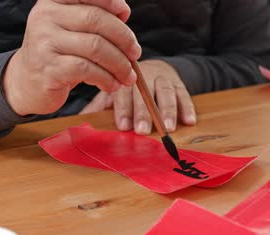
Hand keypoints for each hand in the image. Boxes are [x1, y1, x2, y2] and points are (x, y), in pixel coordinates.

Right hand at [2, 0, 140, 115]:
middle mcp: (45, 17)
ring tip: (128, 76)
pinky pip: (87, 70)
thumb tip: (124, 12)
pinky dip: (106, 78)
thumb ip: (94, 16)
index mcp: (52, 2)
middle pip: (95, 20)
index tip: (125, 13)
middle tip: (135, 53)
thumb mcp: (71, 28)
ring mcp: (45, 42)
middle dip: (123, 38)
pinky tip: (112, 85)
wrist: (27, 81)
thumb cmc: (58, 53)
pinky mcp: (49, 68)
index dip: (109, 0)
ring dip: (119, 64)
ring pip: (95, 47)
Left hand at [81, 60, 196, 134]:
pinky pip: (185, 94)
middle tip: (142, 131)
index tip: (123, 126)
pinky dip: (187, 107)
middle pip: (144, 94)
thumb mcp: (112, 94)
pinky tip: (188, 121)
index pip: (123, 93)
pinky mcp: (180, 83)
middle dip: (143, 113)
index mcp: (125, 79)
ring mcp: (163, 79)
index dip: (123, 110)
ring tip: (167, 128)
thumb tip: (81, 125)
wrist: (154, 68)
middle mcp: (144, 76)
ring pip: (166, 92)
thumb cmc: (128, 88)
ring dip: (167, 111)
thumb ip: (100, 107)